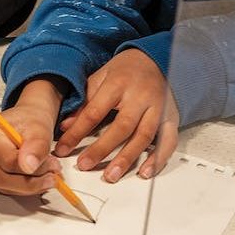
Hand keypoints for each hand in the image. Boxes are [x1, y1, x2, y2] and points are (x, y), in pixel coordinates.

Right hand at [0, 78, 64, 195]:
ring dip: (28, 187)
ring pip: (0, 187)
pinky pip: (2, 189)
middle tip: (52, 178)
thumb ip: (36, 146)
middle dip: (29, 183)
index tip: (53, 166)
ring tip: (47, 177)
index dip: (33, 168)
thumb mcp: (38, 129)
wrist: (24, 122)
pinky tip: (36, 179)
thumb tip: (29, 166)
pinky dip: (22, 188)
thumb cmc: (28, 122)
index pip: (6, 160)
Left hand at [57, 49, 179, 181]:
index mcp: (118, 84)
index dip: (77, 132)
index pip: (94, 112)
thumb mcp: (99, 78)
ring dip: (127, 158)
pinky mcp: (171, 117)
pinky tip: (145, 172)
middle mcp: (141, 97)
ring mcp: (158, 108)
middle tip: (85, 165)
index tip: (63, 148)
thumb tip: (65, 126)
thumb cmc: (124, 70)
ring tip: (112, 175)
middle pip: (121, 127)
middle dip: (102, 149)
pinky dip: (157, 159)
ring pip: (144, 136)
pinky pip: (167, 141)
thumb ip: (84, 102)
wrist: (156, 59)